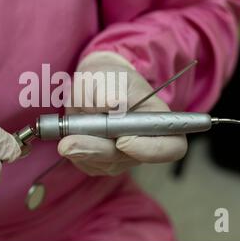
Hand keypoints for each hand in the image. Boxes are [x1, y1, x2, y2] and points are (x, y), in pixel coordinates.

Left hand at [58, 52, 187, 175]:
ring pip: (103, 164)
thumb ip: (110, 88)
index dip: (150, 150)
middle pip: (127, 159)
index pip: (171, 148)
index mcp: (158, 120)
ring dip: (81, 149)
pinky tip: (71, 135)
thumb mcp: (110, 75)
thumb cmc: (109, 78)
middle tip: (68, 143)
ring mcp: (124, 157)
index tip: (122, 140)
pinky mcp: (103, 163)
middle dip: (96, 150)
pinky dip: (75, 152)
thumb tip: (111, 103)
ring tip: (68, 131)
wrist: (94, 86)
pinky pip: (88, 165)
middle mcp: (145, 144)